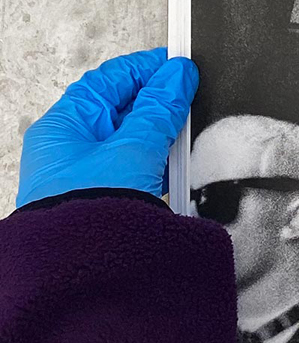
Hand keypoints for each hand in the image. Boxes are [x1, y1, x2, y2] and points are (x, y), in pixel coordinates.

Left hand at [17, 49, 197, 207]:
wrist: (84, 277)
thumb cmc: (90, 214)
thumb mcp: (134, 148)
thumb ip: (160, 108)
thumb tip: (178, 74)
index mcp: (63, 126)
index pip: (109, 79)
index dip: (147, 68)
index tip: (181, 65)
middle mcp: (69, 147)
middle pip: (121, 107)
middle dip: (158, 101)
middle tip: (191, 97)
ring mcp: (86, 173)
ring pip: (131, 137)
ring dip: (160, 132)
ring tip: (187, 131)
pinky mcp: (105, 197)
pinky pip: (135, 166)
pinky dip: (157, 159)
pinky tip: (177, 163)